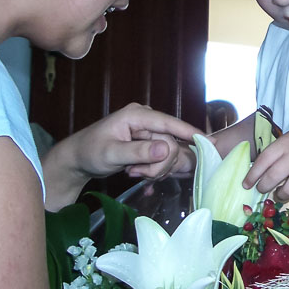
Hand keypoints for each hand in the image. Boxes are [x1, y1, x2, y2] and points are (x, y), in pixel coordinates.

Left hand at [69, 103, 200, 179]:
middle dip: (158, 164)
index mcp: (137, 115)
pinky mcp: (149, 142)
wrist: (77, 159)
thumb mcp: (112, 154)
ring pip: (168, 153)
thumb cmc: (90, 153)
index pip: (169, 123)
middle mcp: (146, 119)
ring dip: (153, 168)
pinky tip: (136, 171)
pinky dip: (152, 168)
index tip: (211, 142)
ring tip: (132, 171)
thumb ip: (139, 151)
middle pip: (170, 143)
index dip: (190, 132)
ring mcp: (148, 131)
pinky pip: (162, 157)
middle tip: (136, 173)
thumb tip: (167, 148)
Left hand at [242, 121, 288, 205]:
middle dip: (264, 187)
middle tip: (262, 189)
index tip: (246, 185)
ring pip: (287, 191)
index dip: (252, 175)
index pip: (263, 161)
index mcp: (284, 144)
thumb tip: (258, 172)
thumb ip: (276, 152)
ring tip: (280, 193)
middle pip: (272, 178)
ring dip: (280, 195)